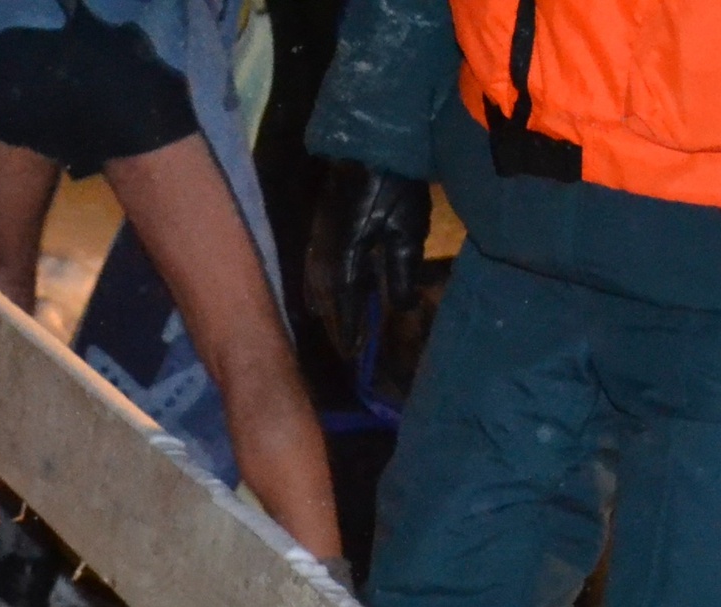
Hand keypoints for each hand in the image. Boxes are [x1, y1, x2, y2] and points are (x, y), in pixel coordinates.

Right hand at [303, 164, 431, 362]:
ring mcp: (318, 237)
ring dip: (323, 304)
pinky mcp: (320, 225)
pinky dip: (316, 283)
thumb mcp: (407, 232)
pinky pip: (313, 265)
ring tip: (327, 321)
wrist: (369, 142)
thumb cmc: (393, 185)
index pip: (347, 301)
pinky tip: (320, 288)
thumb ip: (402, 273)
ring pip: (315, 281)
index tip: (354, 351)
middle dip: (335, 321)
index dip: (350, 327)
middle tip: (345, 345)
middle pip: (325, 296)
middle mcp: (324, 252)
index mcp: (346, 257)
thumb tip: (401, 309)